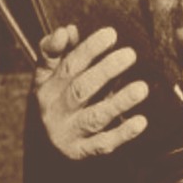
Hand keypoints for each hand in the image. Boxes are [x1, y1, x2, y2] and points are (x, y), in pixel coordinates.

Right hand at [33, 25, 149, 159]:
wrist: (40, 148)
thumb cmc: (55, 100)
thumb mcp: (48, 76)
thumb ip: (57, 52)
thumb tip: (67, 30)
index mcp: (48, 87)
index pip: (69, 66)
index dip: (89, 49)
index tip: (111, 34)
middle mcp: (55, 110)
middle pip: (81, 89)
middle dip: (105, 71)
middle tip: (130, 54)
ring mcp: (68, 133)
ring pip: (94, 118)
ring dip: (119, 103)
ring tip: (142, 88)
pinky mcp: (81, 152)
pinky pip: (103, 144)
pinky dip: (122, 133)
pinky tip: (141, 121)